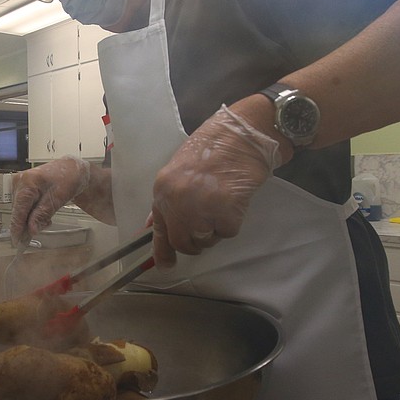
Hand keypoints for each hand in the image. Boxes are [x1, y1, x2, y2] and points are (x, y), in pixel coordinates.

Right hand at [10, 156, 90, 244]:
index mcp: (27, 182)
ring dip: (32, 219)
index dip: (17, 226)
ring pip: (21, 210)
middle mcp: (19, 182)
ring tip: (47, 220)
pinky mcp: (21, 188)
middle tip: (41, 230)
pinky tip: (43, 214)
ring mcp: (19, 184)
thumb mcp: (58, 199)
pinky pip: (23, 206)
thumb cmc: (67, 179)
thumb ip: (42, 214)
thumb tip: (31, 230)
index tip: (17, 241)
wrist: (71, 169)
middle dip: (28, 223)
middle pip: (18, 211)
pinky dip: (32, 214)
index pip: (19, 209)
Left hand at [150, 105, 282, 267]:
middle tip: (208, 227)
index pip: (159, 228)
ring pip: (206, 240)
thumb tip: (158, 222)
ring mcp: (201, 207)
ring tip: (222, 204)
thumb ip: (171, 198)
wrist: (241, 133)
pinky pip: (228, 231)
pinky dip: (234, 221)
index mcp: (163, 189)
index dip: (162, 250)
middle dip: (196, 241)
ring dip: (215, 229)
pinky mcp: (225, 211)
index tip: (166, 265)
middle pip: (183, 242)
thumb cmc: (214, 147)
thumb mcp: (180, 170)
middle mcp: (177, 200)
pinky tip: (234, 200)